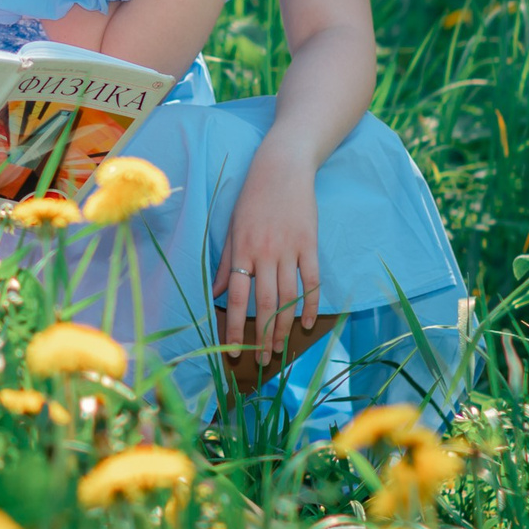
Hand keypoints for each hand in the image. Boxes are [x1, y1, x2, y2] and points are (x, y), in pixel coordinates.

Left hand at [220, 143, 325, 382]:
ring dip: (285, 326)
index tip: (232, 349)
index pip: (236, 297)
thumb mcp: (232, 227)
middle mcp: (265, 253)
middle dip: (263, 336)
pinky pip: (312, 280)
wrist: (282, 167)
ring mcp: (289, 249)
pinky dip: (311, 303)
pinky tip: (308, 323)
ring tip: (281, 348)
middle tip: (262, 360)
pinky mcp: (310, 243)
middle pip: (265, 303)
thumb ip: (225, 262)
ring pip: (289, 296)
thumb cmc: (252, 197)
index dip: (234, 326)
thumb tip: (215, 293)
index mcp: (241, 250)